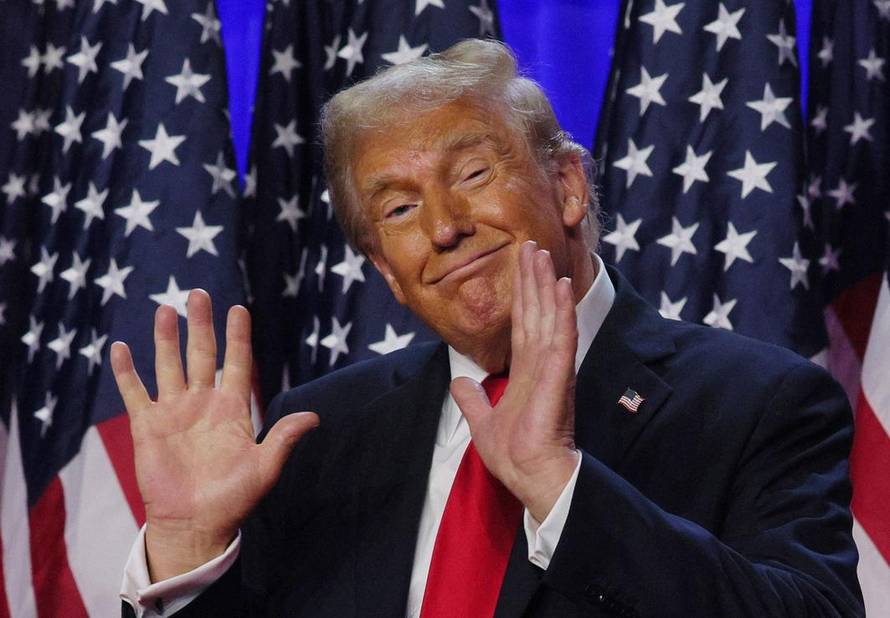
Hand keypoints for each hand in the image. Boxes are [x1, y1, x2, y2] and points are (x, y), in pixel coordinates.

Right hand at [110, 290, 318, 580]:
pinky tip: (121, 348)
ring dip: (166, 339)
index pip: (236, 363)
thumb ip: (284, 439)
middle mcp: (203, 403)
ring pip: (169, 366)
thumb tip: (314, 417)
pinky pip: (135, 393)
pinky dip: (127, 373)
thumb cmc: (234, 499)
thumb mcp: (264, 468)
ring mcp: (174, 412)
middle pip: (201, 355)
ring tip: (165, 310)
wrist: (196, 525)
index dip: (238, 337)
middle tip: (198, 294)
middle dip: (200, 325)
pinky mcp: (147, 427)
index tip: (239, 309)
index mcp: (232, 409)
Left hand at [451, 241, 578, 521]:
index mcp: (525, 371)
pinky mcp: (559, 376)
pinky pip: (561, 338)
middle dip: (532, 279)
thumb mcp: (482, 421)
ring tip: (542, 253)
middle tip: (531, 245)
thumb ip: (472, 399)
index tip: (520, 266)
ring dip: (545, 284)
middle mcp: (540, 363)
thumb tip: (459, 382)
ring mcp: (551, 368)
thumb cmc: (512, 455)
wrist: (528, 476)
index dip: (521, 294)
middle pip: (535, 312)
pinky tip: (561, 287)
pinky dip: (562, 311)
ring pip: (548, 316)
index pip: (522, 323)